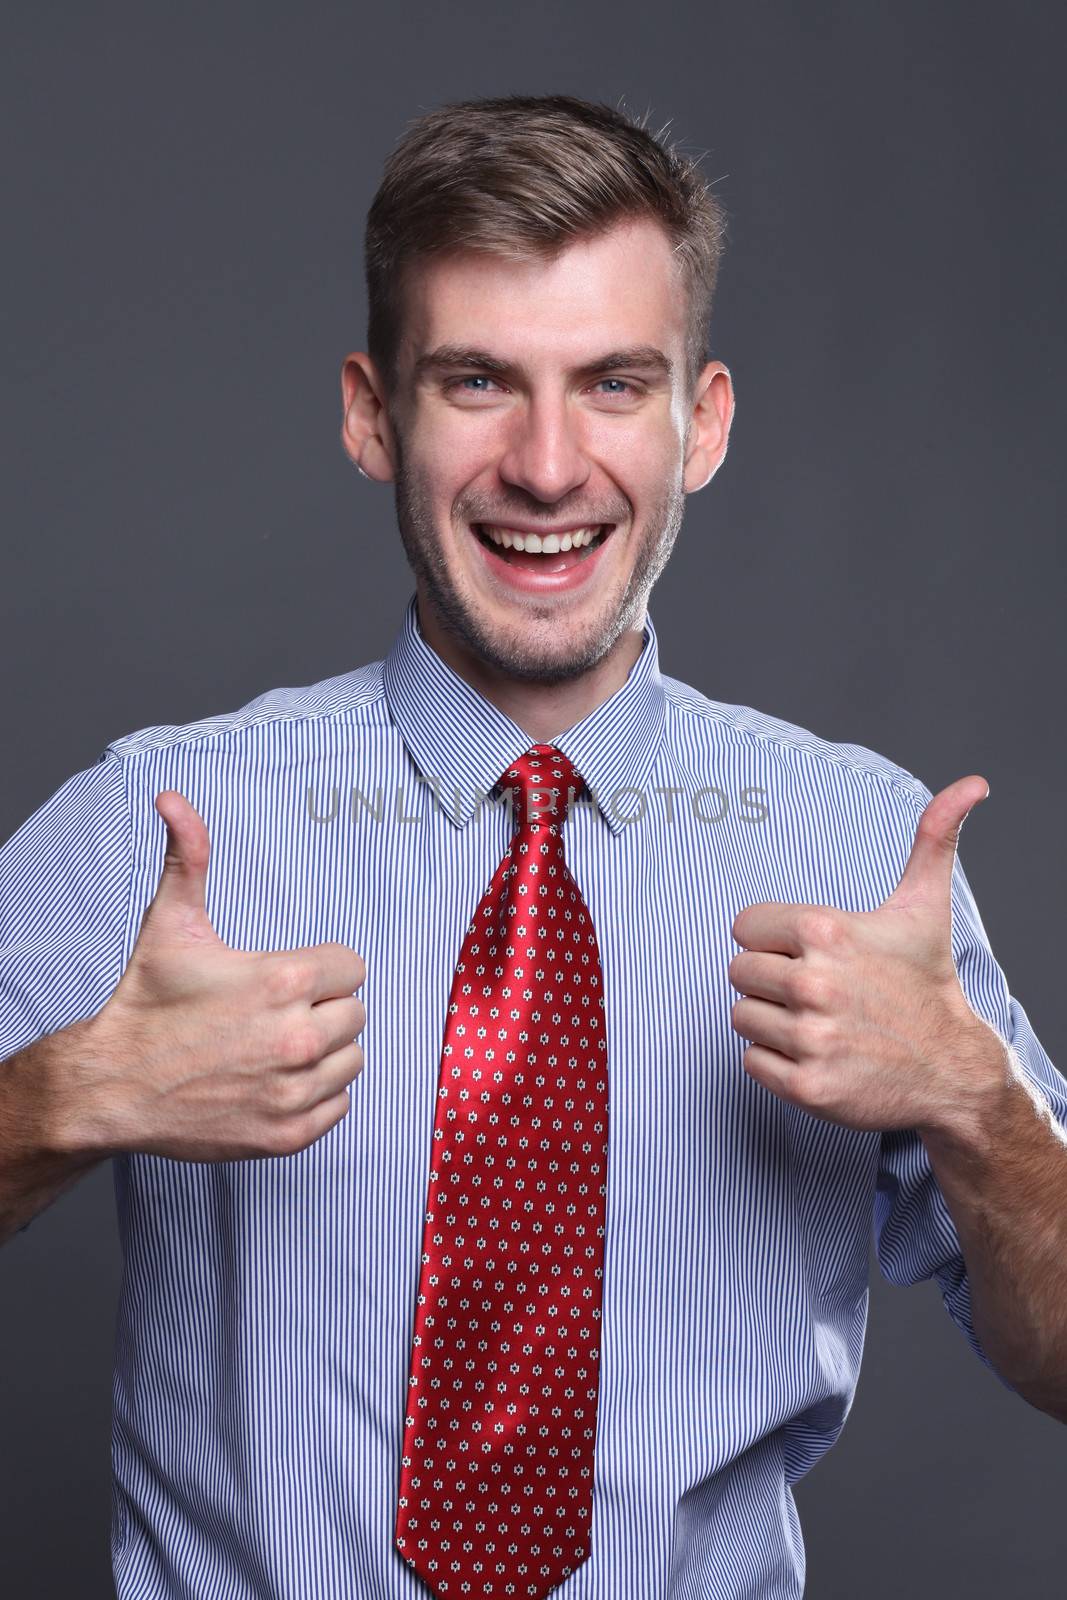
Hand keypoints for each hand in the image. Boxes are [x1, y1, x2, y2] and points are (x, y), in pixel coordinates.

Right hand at [72, 790, 366, 1161]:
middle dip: (321, 1008)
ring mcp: (293, 1091)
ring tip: (273, 1045)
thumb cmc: (146, 1004)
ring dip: (324, 1051)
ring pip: (352, 1058)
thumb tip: (173, 799)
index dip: (320, 969)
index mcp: (283, 982)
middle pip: (355, 1012)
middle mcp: (296, 1038)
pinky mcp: (288, 1134)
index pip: (351, 967)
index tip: (284, 979)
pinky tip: (274, 1079)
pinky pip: (340, 1104)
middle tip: (272, 1013)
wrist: (110, 1086)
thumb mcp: (171, 924)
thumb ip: (187, 856)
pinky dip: (315, 1094)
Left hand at [728, 775, 1007, 1135]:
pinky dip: (777, 1062)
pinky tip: (818, 1054)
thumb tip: (971, 785)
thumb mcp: (924, 906)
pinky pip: (750, 1061)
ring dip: (773, 1022)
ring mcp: (810, 1038)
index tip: (813, 954)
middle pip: (739, 972)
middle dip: (772, 981)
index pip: (744, 928)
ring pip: (742, 1017)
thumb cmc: (926, 983)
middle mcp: (814, 983)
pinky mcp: (806, 1086)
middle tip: (818, 992)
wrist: (952, 1067)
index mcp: (826, 931)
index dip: (775, 941)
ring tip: (821, 1023)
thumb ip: (933, 837)